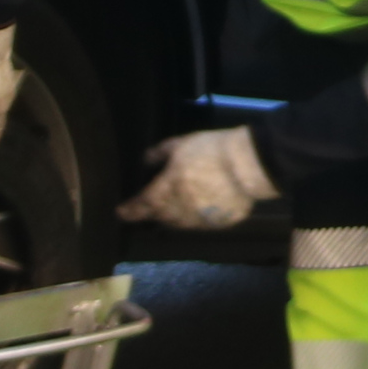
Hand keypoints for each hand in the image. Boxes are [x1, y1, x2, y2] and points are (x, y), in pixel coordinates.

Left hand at [116, 125, 275, 230]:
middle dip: (153, 213)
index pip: (140, 206)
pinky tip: (202, 205)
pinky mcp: (219, 223)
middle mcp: (179, 211)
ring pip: (180, 223)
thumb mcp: (180, 144)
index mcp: (165, 192)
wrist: (246, 164)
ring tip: (175, 206)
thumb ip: (159, 154)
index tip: (121, 212)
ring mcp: (200, 221)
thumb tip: (146, 160)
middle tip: (151, 206)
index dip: (128, 211)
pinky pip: (203, 223)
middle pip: (160, 218)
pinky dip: (198, 216)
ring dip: (174, 216)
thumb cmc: (211, 151)